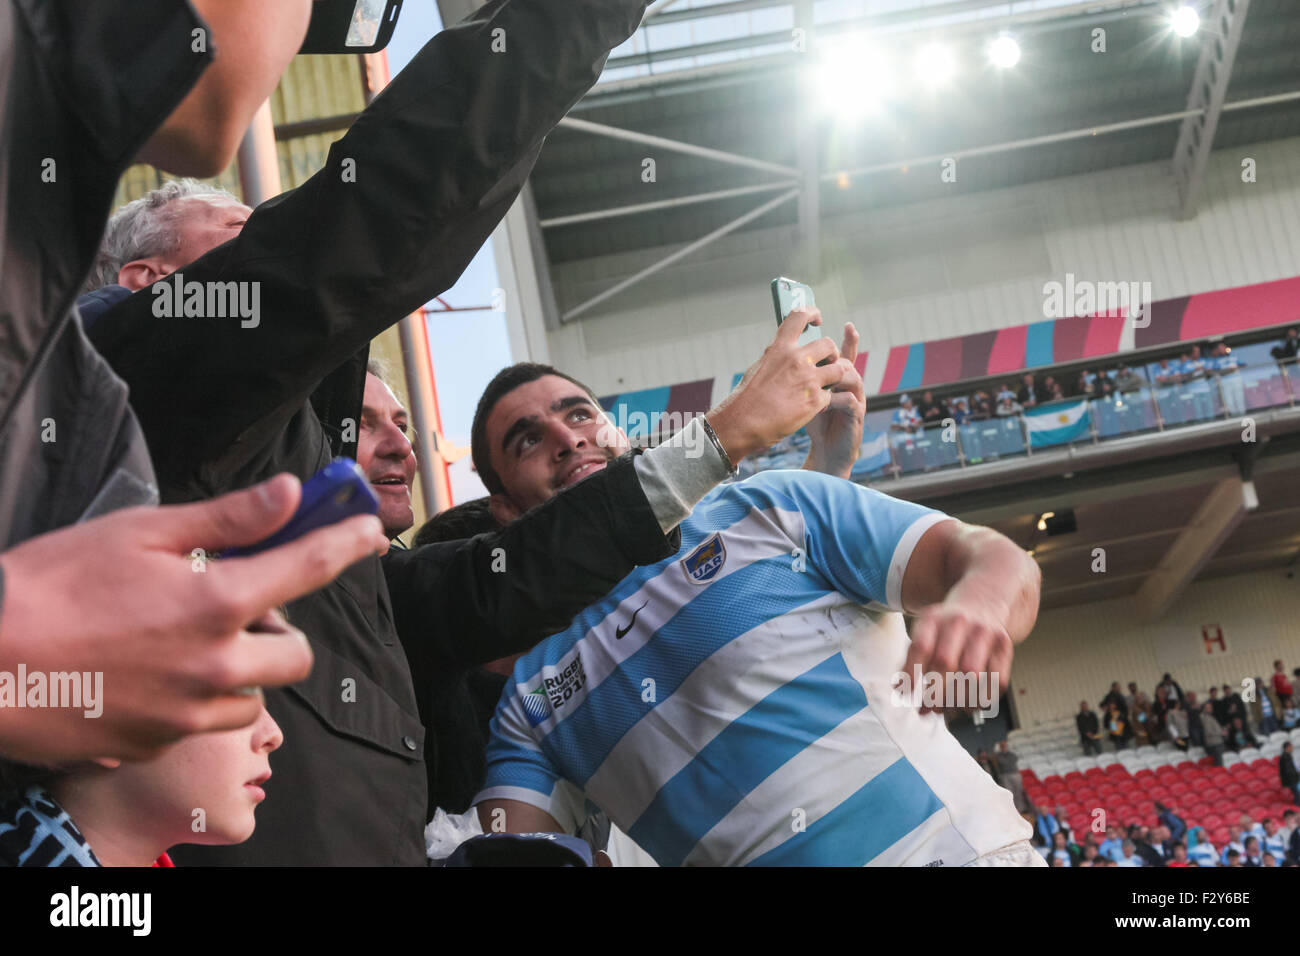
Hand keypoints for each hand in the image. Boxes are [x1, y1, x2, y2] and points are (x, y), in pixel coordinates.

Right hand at [0, 473, 387, 764]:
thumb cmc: (52, 585)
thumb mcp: (141, 533)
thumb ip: (227, 518)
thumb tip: (290, 493)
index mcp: (218, 604)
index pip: (309, 568)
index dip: (347, 543)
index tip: (369, 531)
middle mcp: (216, 667)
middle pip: (297, 655)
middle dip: (283, 630)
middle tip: (242, 606)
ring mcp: (187, 714)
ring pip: (254, 696)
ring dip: (242, 669)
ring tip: (190, 640)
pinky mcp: (156, 743)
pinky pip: (203, 722)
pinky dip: (196, 698)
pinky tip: (151, 672)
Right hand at [706, 308, 842, 461]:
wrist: (743, 424)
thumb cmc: (746, 398)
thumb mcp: (759, 367)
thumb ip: (778, 356)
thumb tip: (788, 350)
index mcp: (780, 348)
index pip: (800, 316)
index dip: (812, 313)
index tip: (817, 319)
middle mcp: (796, 360)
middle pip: (828, 344)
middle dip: (830, 353)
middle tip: (827, 361)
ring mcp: (808, 380)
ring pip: (839, 368)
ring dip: (835, 375)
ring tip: (826, 384)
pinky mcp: (815, 401)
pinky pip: (833, 394)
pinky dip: (827, 400)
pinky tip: (817, 405)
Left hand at [802, 322, 864, 478]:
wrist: (825, 451)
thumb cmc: (812, 420)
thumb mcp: (803, 394)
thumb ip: (799, 375)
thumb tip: (782, 353)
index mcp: (836, 378)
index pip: (843, 354)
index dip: (848, 340)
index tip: (850, 325)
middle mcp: (849, 385)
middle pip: (846, 361)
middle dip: (836, 356)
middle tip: (822, 358)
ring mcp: (855, 399)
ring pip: (853, 376)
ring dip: (837, 374)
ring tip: (825, 377)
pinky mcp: (855, 416)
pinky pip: (851, 400)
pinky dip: (837, 398)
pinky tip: (825, 401)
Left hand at [903, 602, 1013, 715]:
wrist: (982, 603)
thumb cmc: (947, 626)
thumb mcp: (925, 630)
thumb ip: (913, 657)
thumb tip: (903, 691)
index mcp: (933, 618)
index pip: (921, 647)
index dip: (912, 673)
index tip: (906, 694)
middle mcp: (959, 622)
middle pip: (945, 663)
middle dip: (935, 693)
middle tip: (929, 709)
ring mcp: (984, 632)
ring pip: (972, 675)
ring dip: (958, 701)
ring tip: (949, 709)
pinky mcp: (1004, 645)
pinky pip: (996, 681)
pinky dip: (982, 699)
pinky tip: (970, 704)